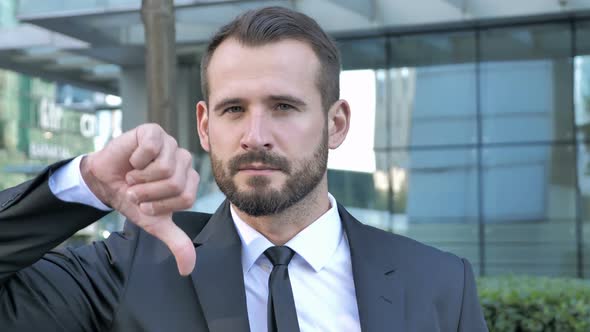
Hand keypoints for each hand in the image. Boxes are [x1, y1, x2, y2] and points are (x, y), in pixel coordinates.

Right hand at [80, 123, 198, 275]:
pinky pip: (152, 148)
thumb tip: (187, 269)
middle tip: (136, 190)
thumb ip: (176, 242)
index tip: (146, 203)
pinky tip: (132, 160)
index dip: (161, 204)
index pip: (185, 197)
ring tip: (132, 177)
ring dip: (140, 178)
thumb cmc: (132, 199)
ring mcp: (170, 144)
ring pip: (165, 167)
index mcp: (189, 180)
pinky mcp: (153, 132)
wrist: (103, 182)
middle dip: (148, 193)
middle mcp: (183, 160)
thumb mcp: (154, 223)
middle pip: (176, 183)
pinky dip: (136, 159)